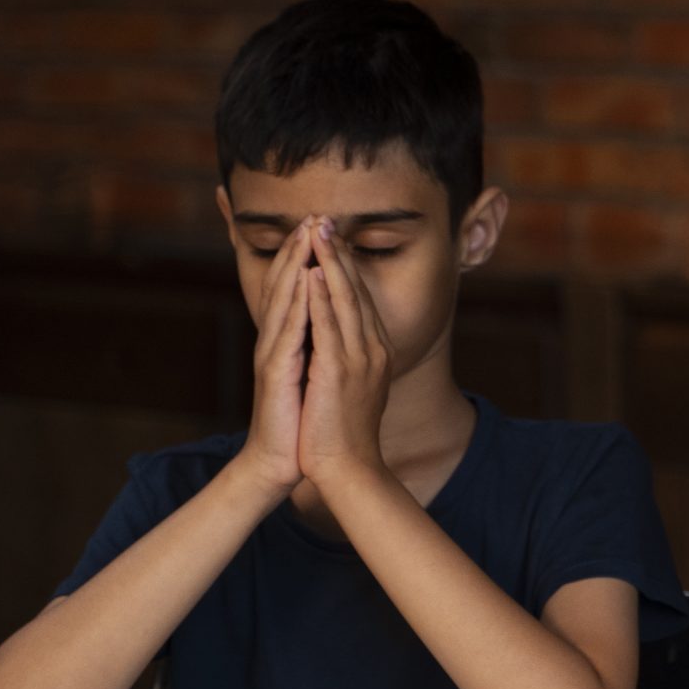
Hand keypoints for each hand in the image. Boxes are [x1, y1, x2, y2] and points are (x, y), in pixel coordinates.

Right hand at [234, 221, 312, 495]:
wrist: (281, 462)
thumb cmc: (300, 420)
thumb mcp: (311, 374)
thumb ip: (315, 346)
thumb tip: (331, 322)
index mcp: (289, 341)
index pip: (297, 290)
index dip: (308, 258)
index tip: (323, 227)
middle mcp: (278, 341)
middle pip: (287, 286)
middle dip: (300, 250)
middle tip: (313, 215)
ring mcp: (274, 354)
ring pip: (285, 300)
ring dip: (295, 264)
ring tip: (306, 233)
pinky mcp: (276, 372)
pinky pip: (288, 330)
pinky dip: (297, 302)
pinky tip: (305, 280)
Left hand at [298, 221, 393, 488]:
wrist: (347, 469)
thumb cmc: (342, 433)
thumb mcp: (351, 388)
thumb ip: (347, 358)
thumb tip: (337, 340)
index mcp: (375, 352)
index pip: (360, 299)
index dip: (345, 266)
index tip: (331, 238)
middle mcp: (373, 349)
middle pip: (356, 290)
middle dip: (339, 253)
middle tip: (325, 219)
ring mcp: (359, 359)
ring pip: (345, 300)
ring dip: (330, 262)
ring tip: (318, 232)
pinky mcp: (340, 371)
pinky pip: (330, 325)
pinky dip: (321, 296)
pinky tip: (312, 273)